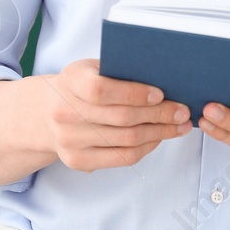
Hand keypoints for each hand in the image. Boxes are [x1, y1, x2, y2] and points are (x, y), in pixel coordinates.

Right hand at [39, 59, 192, 172]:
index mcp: (69, 81)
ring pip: (126, 140)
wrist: (47, 114)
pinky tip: (159, 137)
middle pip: (121, 118)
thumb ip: (119, 71)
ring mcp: (69, 140)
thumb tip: (164, 77)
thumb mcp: (92, 68)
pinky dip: (146, 147)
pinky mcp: (78, 161)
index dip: (133, 93)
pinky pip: (122, 157)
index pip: (101, 90)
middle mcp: (65, 113)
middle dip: (159, 115)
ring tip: (179, 126)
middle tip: (182, 111)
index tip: (159, 93)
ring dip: (159, 133)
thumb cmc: (80, 86)